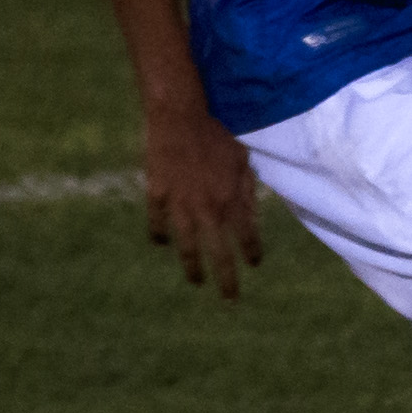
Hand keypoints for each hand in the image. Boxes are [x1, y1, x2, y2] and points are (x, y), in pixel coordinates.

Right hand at [144, 102, 261, 297]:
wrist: (181, 114)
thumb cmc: (218, 131)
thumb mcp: (243, 159)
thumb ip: (247, 190)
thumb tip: (251, 215)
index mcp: (233, 198)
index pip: (247, 236)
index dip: (251, 252)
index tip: (254, 264)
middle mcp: (208, 207)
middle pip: (219, 252)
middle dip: (226, 278)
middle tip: (231, 298)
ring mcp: (180, 203)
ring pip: (186, 245)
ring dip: (192, 265)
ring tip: (196, 281)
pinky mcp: (157, 192)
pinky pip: (158, 222)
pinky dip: (160, 235)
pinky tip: (162, 244)